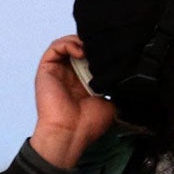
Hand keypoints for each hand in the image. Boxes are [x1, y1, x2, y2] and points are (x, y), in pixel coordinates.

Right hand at [31, 35, 114, 169]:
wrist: (71, 132)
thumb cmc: (88, 124)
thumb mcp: (110, 103)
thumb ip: (114, 88)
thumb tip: (126, 76)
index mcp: (84, 81)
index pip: (92, 58)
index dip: (101, 52)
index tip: (114, 52)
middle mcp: (70, 74)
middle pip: (79, 48)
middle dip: (92, 44)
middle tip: (104, 47)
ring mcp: (58, 71)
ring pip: (67, 45)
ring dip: (80, 41)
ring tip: (92, 49)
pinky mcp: (47, 69)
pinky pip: (55, 48)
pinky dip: (67, 44)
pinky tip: (81, 51)